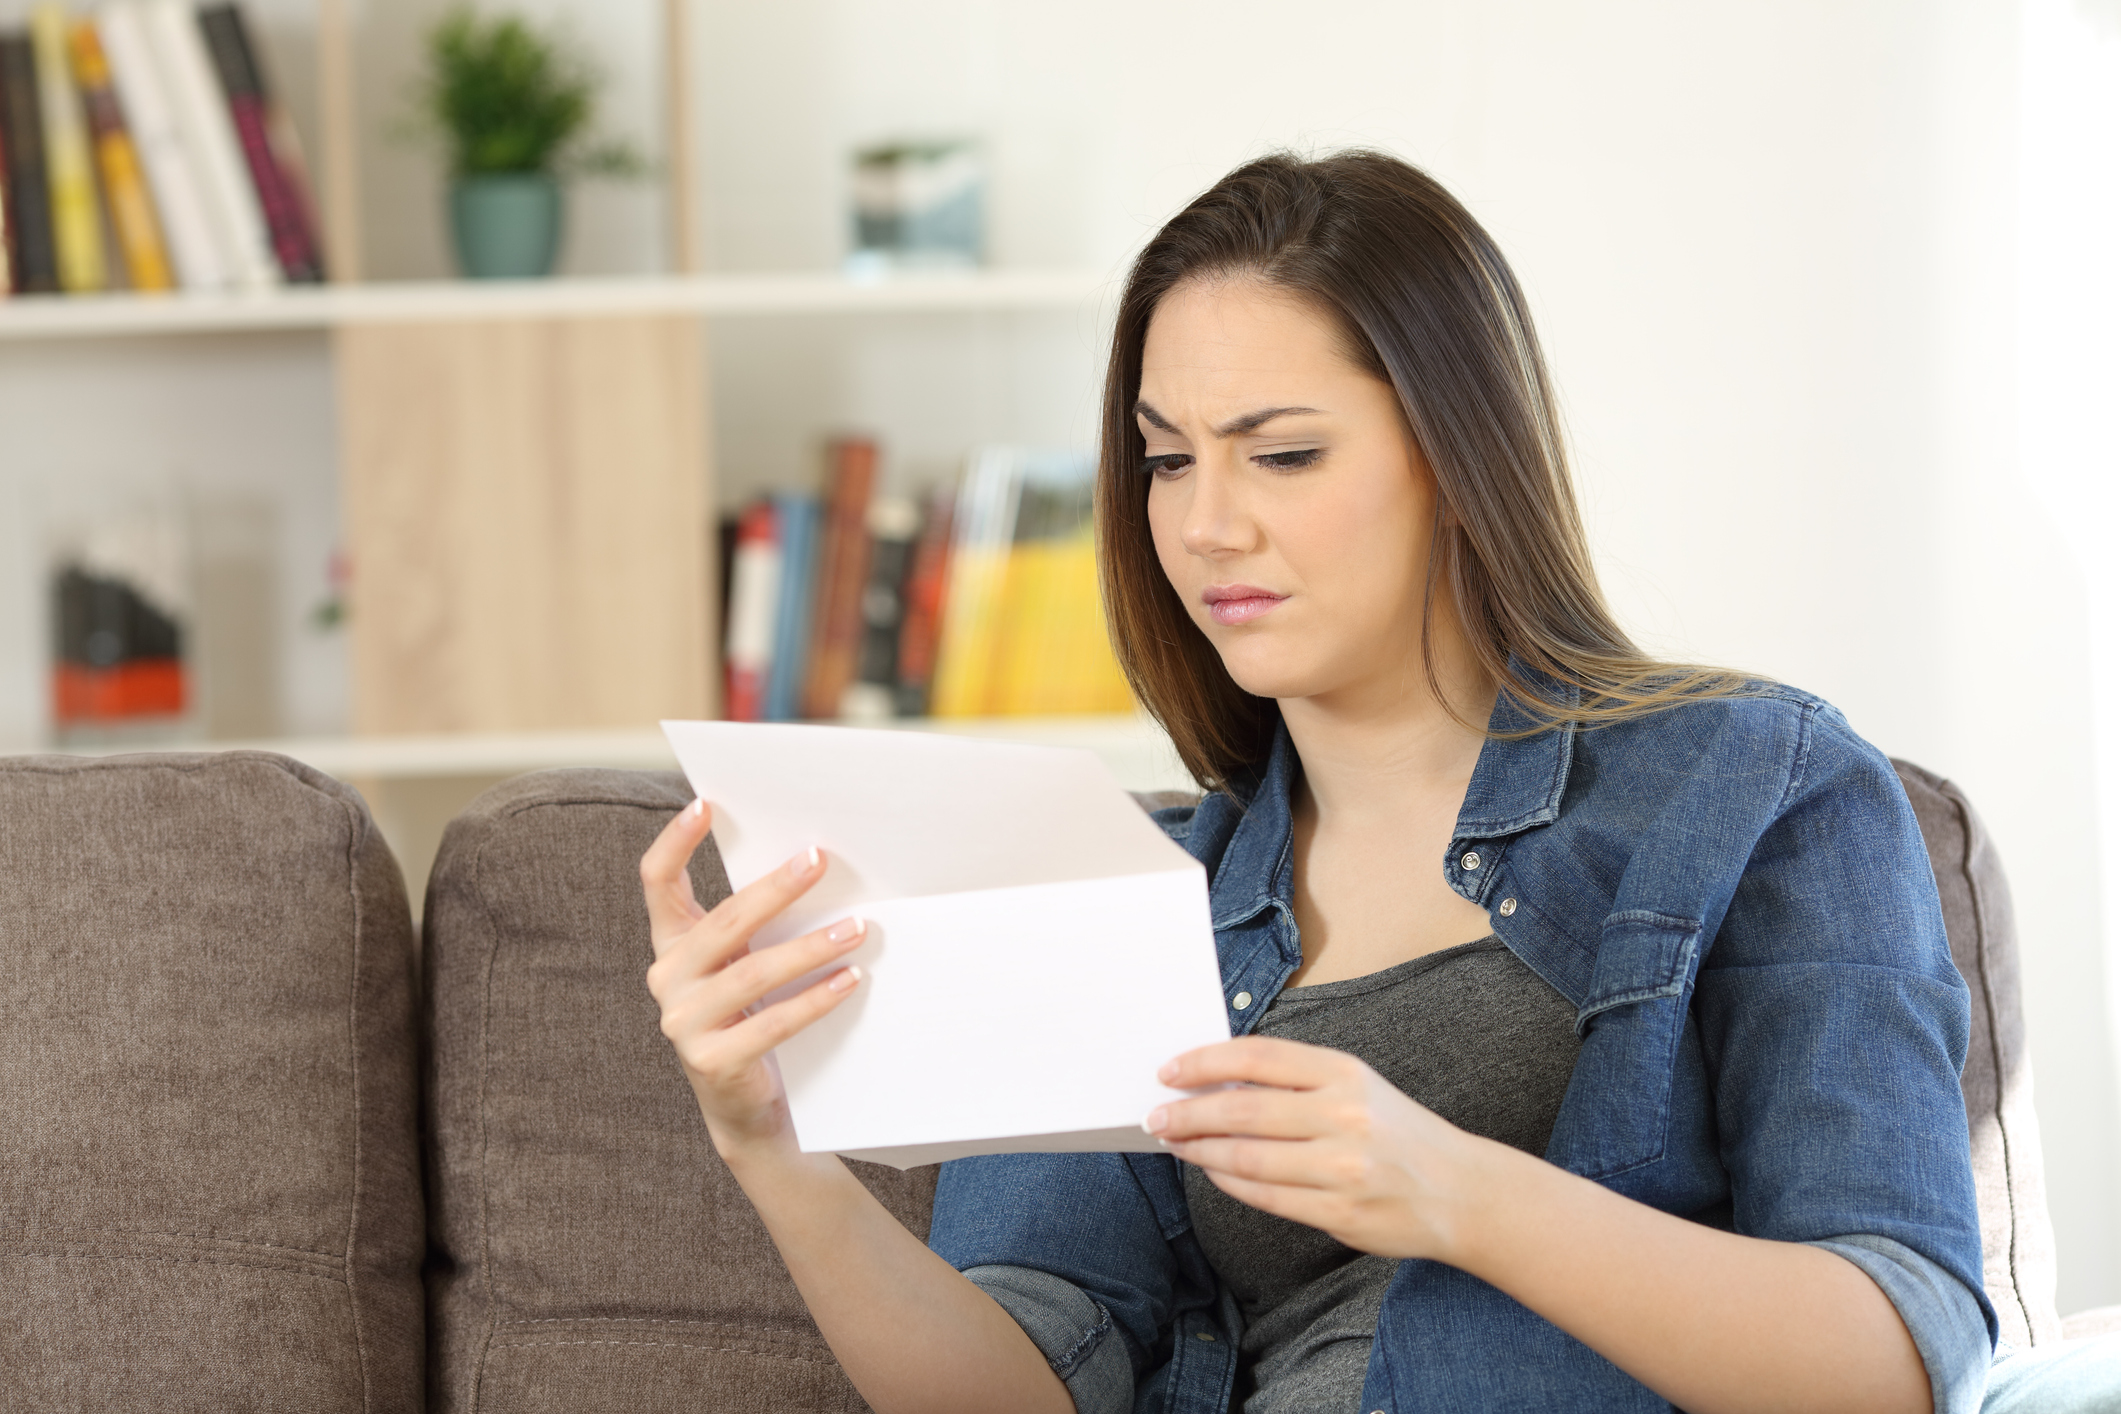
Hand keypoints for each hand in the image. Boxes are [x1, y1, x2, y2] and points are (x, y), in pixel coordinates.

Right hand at [641, 799, 866, 1158]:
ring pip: (752, 973)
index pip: (657, 883)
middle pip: (723, 922)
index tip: (704, 805)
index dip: (675, 842)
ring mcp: (683, 1023)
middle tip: (819, 860)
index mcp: (672, 945)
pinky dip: (815, 999)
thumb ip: (757, 925)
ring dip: (811, 947)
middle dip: (776, 888)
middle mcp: (667, 979)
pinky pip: (772, 1022)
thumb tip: (812, 862)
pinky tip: (851, 979)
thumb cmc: (754, 1018)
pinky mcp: (712, 1061)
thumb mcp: (746, 964)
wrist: (748, 1108)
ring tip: (858, 928)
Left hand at [1144, 1035, 1495, 1262]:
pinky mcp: (1339, 1212)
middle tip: (1156, 1116)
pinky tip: (1211, 1169)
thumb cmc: (1395, 1133)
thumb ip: (1296, 1082)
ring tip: (1175, 1143)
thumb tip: (1215, 1081)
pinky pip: (1265, 1196)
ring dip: (1199, 1150)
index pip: (1258, 1057)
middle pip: (1243, 1109)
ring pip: (1247, 1157)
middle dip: (1188, 1113)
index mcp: (1345, 1072)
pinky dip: (1228, 1181)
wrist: (1459, 1191)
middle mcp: (1344, 1115)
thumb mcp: (1356, 1087)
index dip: (1204, 1061)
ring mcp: (1343, 1167)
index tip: (1168, 1071)